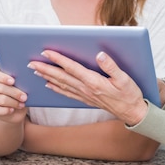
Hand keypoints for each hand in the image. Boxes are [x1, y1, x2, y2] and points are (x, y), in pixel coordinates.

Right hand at [0, 68, 27, 123]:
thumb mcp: (21, 85)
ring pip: (1, 99)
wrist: (15, 109)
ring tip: (22, 104)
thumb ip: (20, 80)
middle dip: (15, 93)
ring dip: (14, 103)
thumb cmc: (18, 93)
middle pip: (1, 88)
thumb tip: (26, 80)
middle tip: (24, 97)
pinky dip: (5, 110)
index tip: (13, 81)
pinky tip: (12, 110)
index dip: (3, 77)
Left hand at [28, 50, 149, 125]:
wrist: (132, 112)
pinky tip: (50, 85)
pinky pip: (68, 93)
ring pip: (62, 85)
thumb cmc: (130, 94)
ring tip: (36, 71)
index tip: (46, 52)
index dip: (58, 59)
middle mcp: (87, 89)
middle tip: (31, 63)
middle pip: (62, 77)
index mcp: (94, 82)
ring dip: (48, 77)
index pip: (72, 68)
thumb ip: (111, 66)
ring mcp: (85, 95)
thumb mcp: (124, 78)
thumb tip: (99, 54)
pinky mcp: (87, 99)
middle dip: (46, 69)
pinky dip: (57, 88)